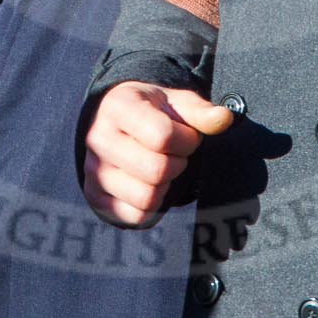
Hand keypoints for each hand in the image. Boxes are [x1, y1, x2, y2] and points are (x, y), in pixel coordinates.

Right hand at [82, 83, 234, 227]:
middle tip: (175, 154)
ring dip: (165, 186)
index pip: (163, 136)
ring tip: (162, 167)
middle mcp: (99, 139)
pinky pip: (135, 215)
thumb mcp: (174, 101)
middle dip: (178, 164)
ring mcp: (94, 170)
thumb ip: (200, 111)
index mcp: (119, 107)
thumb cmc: (150, 110)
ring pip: (146, 198)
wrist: (113, 119)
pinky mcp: (94, 195)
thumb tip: (224, 119)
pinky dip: (152, 206)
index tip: (186, 135)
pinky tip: (150, 184)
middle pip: (157, 171)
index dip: (187, 140)